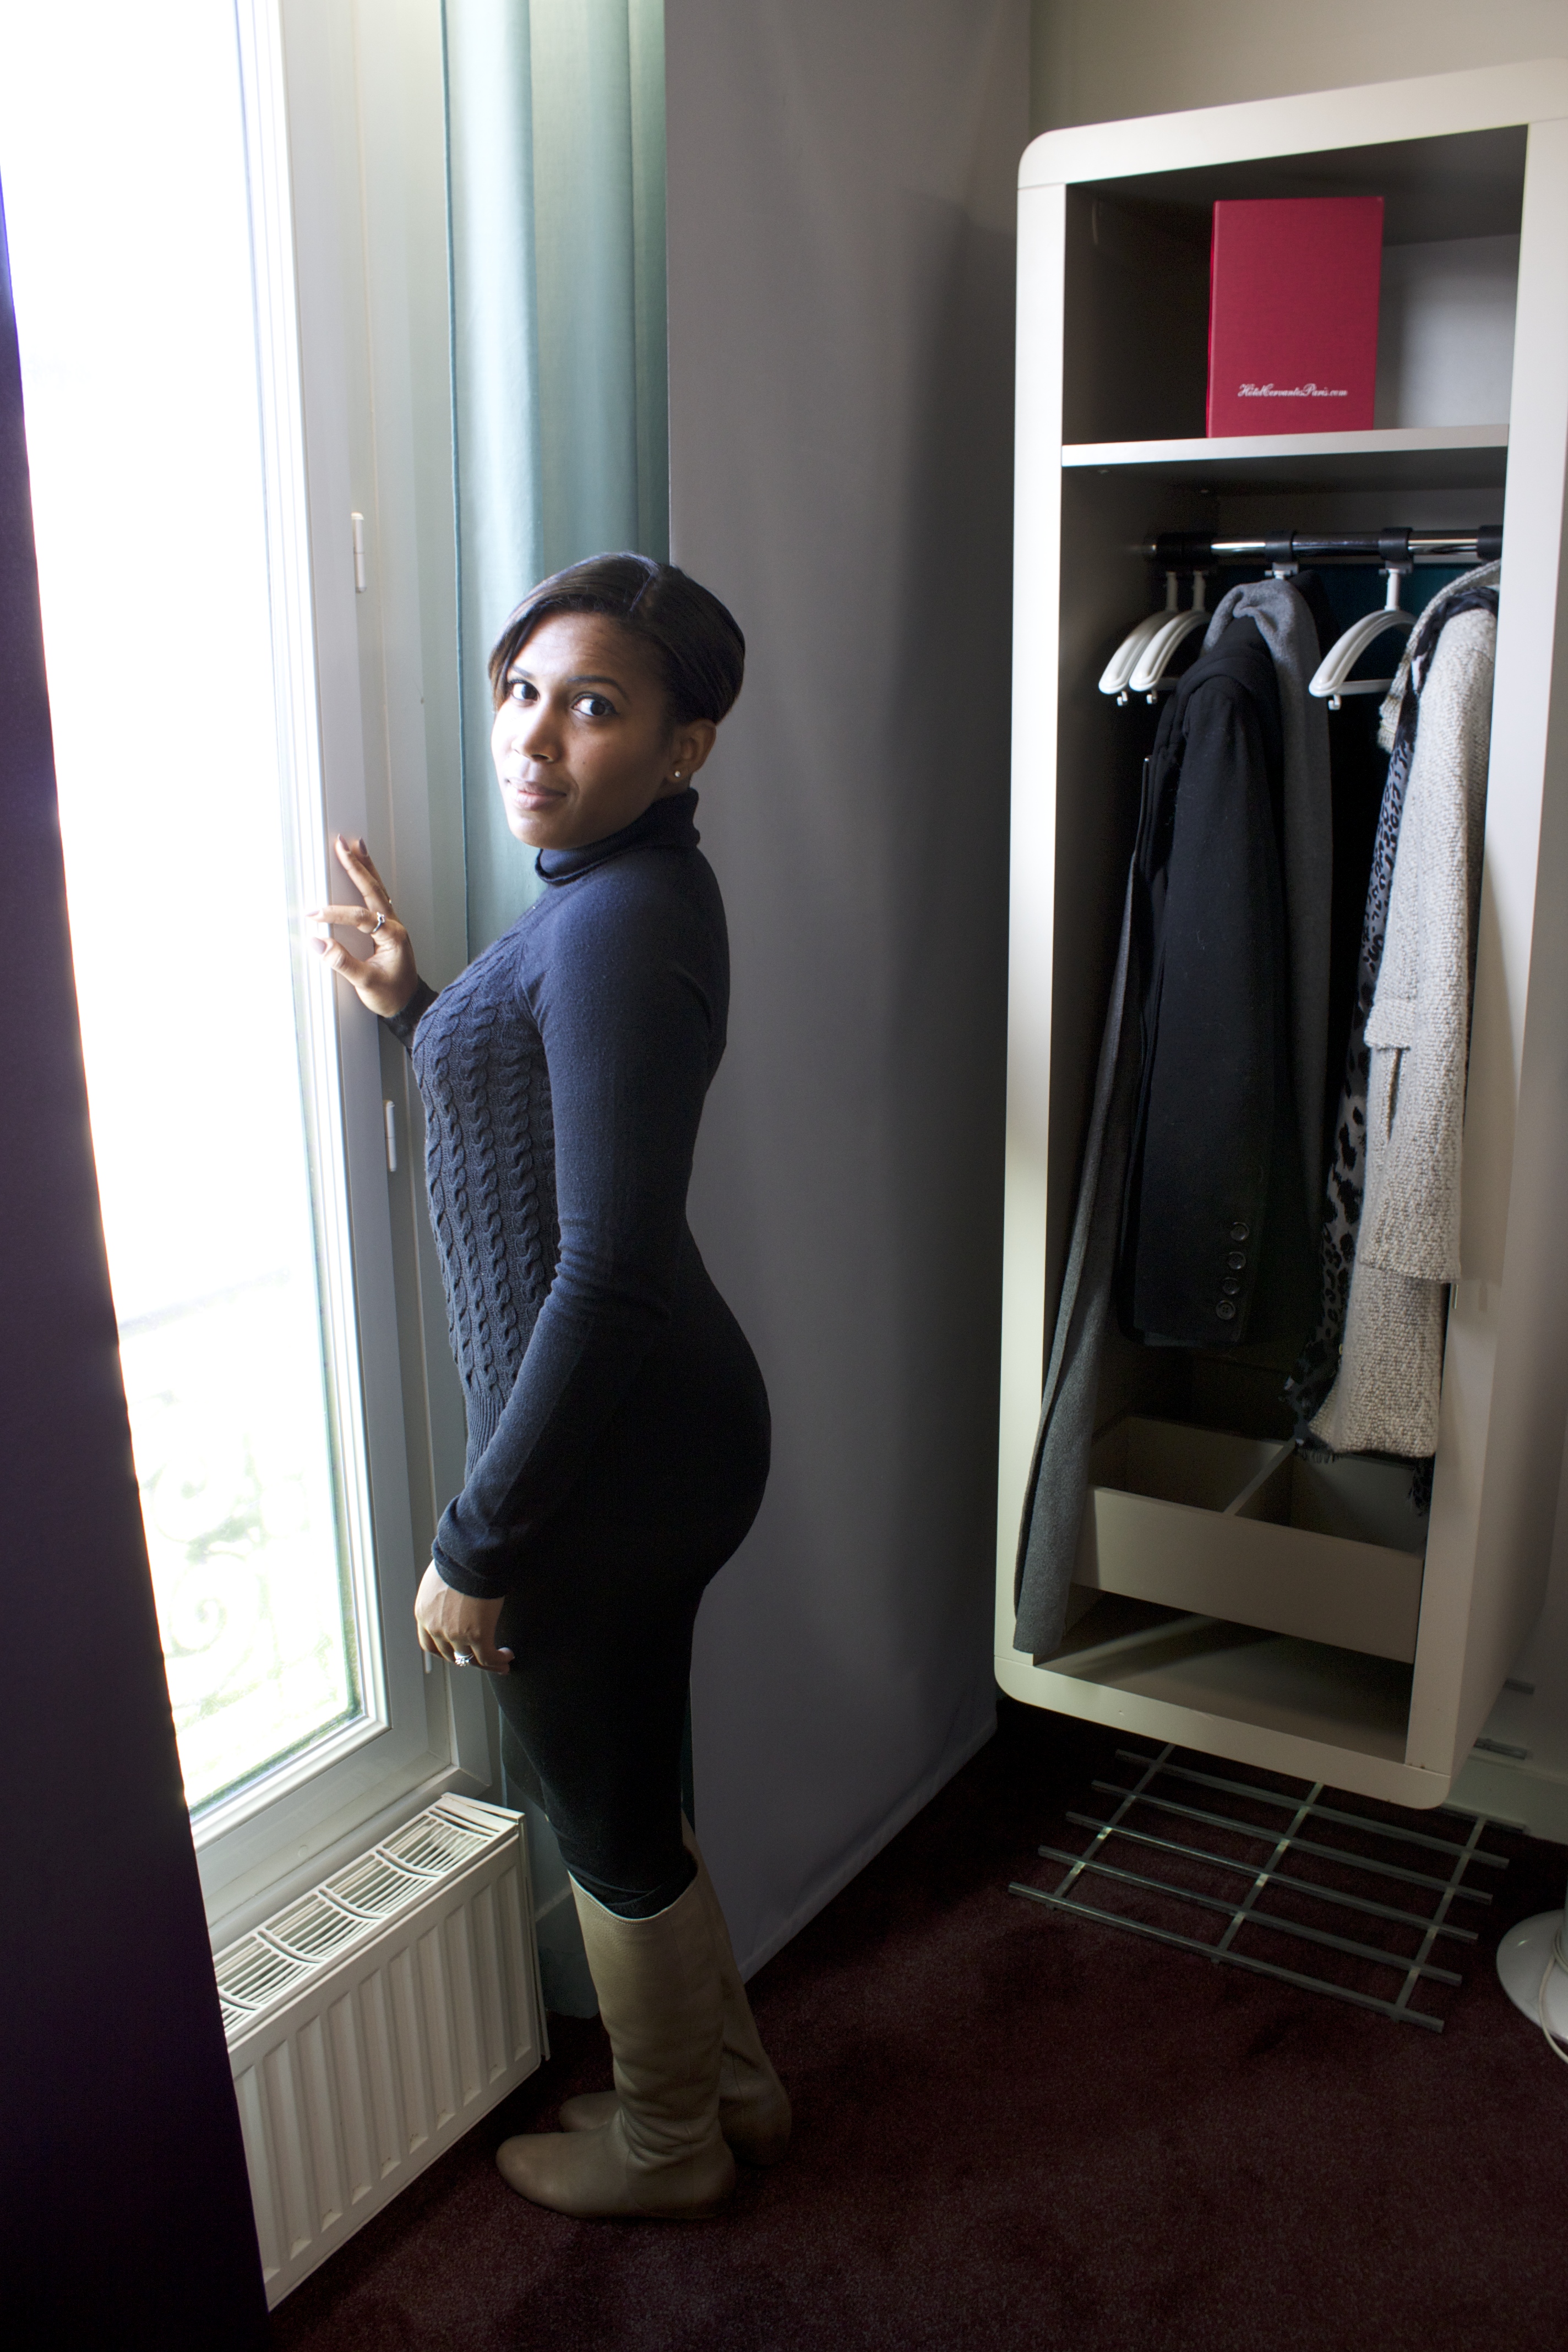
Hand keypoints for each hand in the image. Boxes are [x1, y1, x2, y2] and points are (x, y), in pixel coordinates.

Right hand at [307, 835, 418, 1016]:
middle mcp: (395, 926)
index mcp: (392, 937)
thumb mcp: (365, 983)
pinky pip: (378, 897)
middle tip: (341, 845)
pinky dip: (370, 880)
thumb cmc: (390, 995)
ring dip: (365, 867)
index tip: (313, 915)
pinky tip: (364, 870)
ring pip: (378, 889)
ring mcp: (393, 924)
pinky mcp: (388, 927)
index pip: (360, 917)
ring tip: (355, 845)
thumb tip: (318, 943)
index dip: (335, 914)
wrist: (408, 1004)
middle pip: (374, 889)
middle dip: (356, 867)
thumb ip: (342, 963)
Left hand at [415, 1562, 512, 1672]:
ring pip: (471, 1659)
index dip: (445, 1651)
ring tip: (502, 1662)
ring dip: (488, 1663)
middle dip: (467, 1658)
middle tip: (482, 1657)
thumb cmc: (458, 1559)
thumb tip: (455, 1594)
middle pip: (451, 1655)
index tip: (458, 1652)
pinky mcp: (477, 1635)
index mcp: (424, 1614)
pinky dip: (499, 1660)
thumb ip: (442, 1594)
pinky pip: (488, 1657)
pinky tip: (507, 1656)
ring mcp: (455, 1634)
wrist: (469, 1556)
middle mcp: (436, 1628)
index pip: (430, 1645)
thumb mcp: (440, 1579)